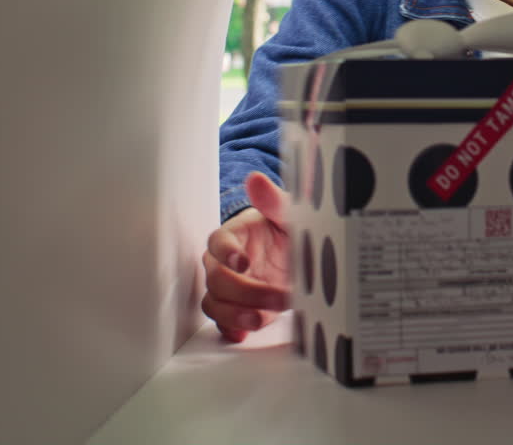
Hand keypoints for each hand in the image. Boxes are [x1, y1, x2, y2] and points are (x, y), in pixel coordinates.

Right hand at [202, 172, 291, 341]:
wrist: (298, 255)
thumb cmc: (288, 230)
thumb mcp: (289, 214)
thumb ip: (273, 200)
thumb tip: (256, 179)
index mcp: (233, 236)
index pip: (217, 242)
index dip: (227, 253)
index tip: (244, 262)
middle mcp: (224, 263)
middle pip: (217, 280)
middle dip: (245, 292)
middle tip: (277, 297)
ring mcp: (229, 289)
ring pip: (214, 305)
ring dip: (234, 315)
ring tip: (260, 320)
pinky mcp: (237, 310)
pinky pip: (224, 324)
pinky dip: (233, 330)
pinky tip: (247, 332)